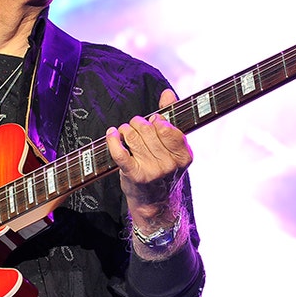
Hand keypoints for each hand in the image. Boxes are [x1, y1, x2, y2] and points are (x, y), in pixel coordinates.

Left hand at [106, 89, 193, 223]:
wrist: (154, 202)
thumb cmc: (162, 169)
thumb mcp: (173, 147)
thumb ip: (171, 119)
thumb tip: (168, 94)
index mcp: (184, 156)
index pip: (167, 127)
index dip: (157, 121)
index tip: (153, 122)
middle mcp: (170, 164)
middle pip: (148, 129)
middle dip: (138, 124)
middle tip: (136, 128)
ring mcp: (152, 171)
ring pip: (133, 137)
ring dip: (125, 130)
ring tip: (125, 134)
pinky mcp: (134, 176)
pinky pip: (120, 151)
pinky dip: (113, 139)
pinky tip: (112, 133)